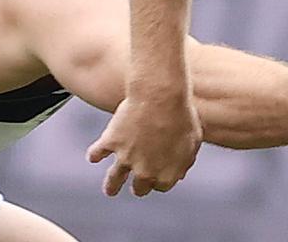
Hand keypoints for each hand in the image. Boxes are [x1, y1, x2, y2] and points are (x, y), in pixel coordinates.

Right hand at [86, 91, 201, 196]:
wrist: (162, 96)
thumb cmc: (181, 115)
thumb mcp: (193, 141)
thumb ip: (185, 161)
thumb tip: (180, 174)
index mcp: (166, 174)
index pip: (161, 186)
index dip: (160, 179)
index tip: (158, 175)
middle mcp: (144, 171)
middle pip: (139, 188)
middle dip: (139, 187)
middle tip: (137, 187)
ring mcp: (126, 158)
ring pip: (114, 180)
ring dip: (111, 186)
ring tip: (110, 190)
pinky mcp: (111, 142)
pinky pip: (97, 153)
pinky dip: (95, 155)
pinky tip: (94, 156)